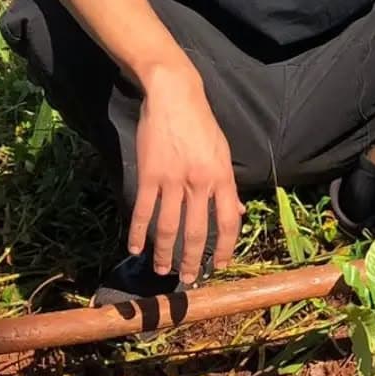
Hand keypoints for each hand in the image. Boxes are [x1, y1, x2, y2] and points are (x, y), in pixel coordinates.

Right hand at [128, 66, 243, 284]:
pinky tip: (135, 248)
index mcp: (222, 177)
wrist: (174, 96)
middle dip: (194, 259)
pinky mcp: (149, 175)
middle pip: (197, 231)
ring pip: (168, 226)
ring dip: (165, 253)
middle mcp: (200, 182)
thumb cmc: (201, 124)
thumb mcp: (223, 153)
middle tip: (189, 278)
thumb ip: (229, 185)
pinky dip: (138, 232)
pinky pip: (144, 210)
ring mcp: (173, 180)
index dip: (227, 247)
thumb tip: (238, 212)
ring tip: (162, 270)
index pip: (229, 220)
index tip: (221, 265)